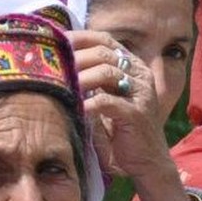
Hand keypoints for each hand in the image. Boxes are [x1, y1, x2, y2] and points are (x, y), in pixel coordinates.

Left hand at [71, 32, 193, 200]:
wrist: (147, 162)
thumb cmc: (121, 131)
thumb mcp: (106, 100)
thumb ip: (92, 82)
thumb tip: (59, 66)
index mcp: (133, 67)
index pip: (105, 41)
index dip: (80, 38)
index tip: (56, 42)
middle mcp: (140, 75)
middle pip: (104, 53)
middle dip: (76, 58)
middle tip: (53, 67)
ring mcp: (141, 93)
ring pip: (107, 72)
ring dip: (80, 78)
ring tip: (61, 86)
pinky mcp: (137, 113)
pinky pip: (108, 101)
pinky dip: (88, 103)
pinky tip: (75, 109)